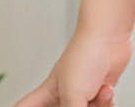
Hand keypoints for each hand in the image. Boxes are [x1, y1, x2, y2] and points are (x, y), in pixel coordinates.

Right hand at [11, 30, 132, 106]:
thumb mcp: (72, 95)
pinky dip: (107, 101)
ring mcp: (83, 92)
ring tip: (97, 91)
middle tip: (80, 101)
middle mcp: (63, 94)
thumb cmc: (85, 53)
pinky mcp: (100, 89)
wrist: (110, 33)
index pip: (24, 106)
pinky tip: (107, 89)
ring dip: (96, 106)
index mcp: (47, 94)